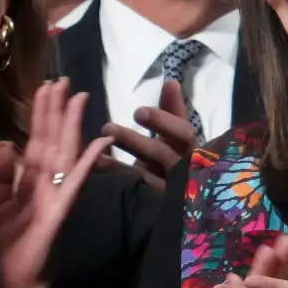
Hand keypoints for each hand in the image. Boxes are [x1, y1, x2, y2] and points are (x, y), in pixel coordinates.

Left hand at [0, 79, 114, 287]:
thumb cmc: (3, 247)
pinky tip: (100, 143)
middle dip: (57, 110)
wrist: (11, 283)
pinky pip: (74, 185)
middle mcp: (45, 184)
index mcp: (27, 182)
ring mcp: (55, 196)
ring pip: (64, 154)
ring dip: (72, 126)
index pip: (35, 140)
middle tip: (63, 79)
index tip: (45, 86)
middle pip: (52, 140)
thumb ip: (0, 175)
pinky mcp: (58, 213)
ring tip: (79, 97)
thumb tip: (4, 143)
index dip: (40, 114)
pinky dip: (87, 164)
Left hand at [101, 78, 196, 197]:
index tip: (138, 112)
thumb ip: (173, 109)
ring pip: (144, 176)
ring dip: (118, 164)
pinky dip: (116, 181)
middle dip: (133, 140)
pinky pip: (134, 193)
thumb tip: (170, 81)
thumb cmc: (178, 157)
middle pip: (161, 153)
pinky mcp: (157, 206)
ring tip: (95, 153)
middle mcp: (184, 169)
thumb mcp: (176, 134)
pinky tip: (97, 170)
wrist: (187, 200)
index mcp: (192, 147)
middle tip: (107, 128)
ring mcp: (170, 190)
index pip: (183, 132)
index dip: (163, 121)